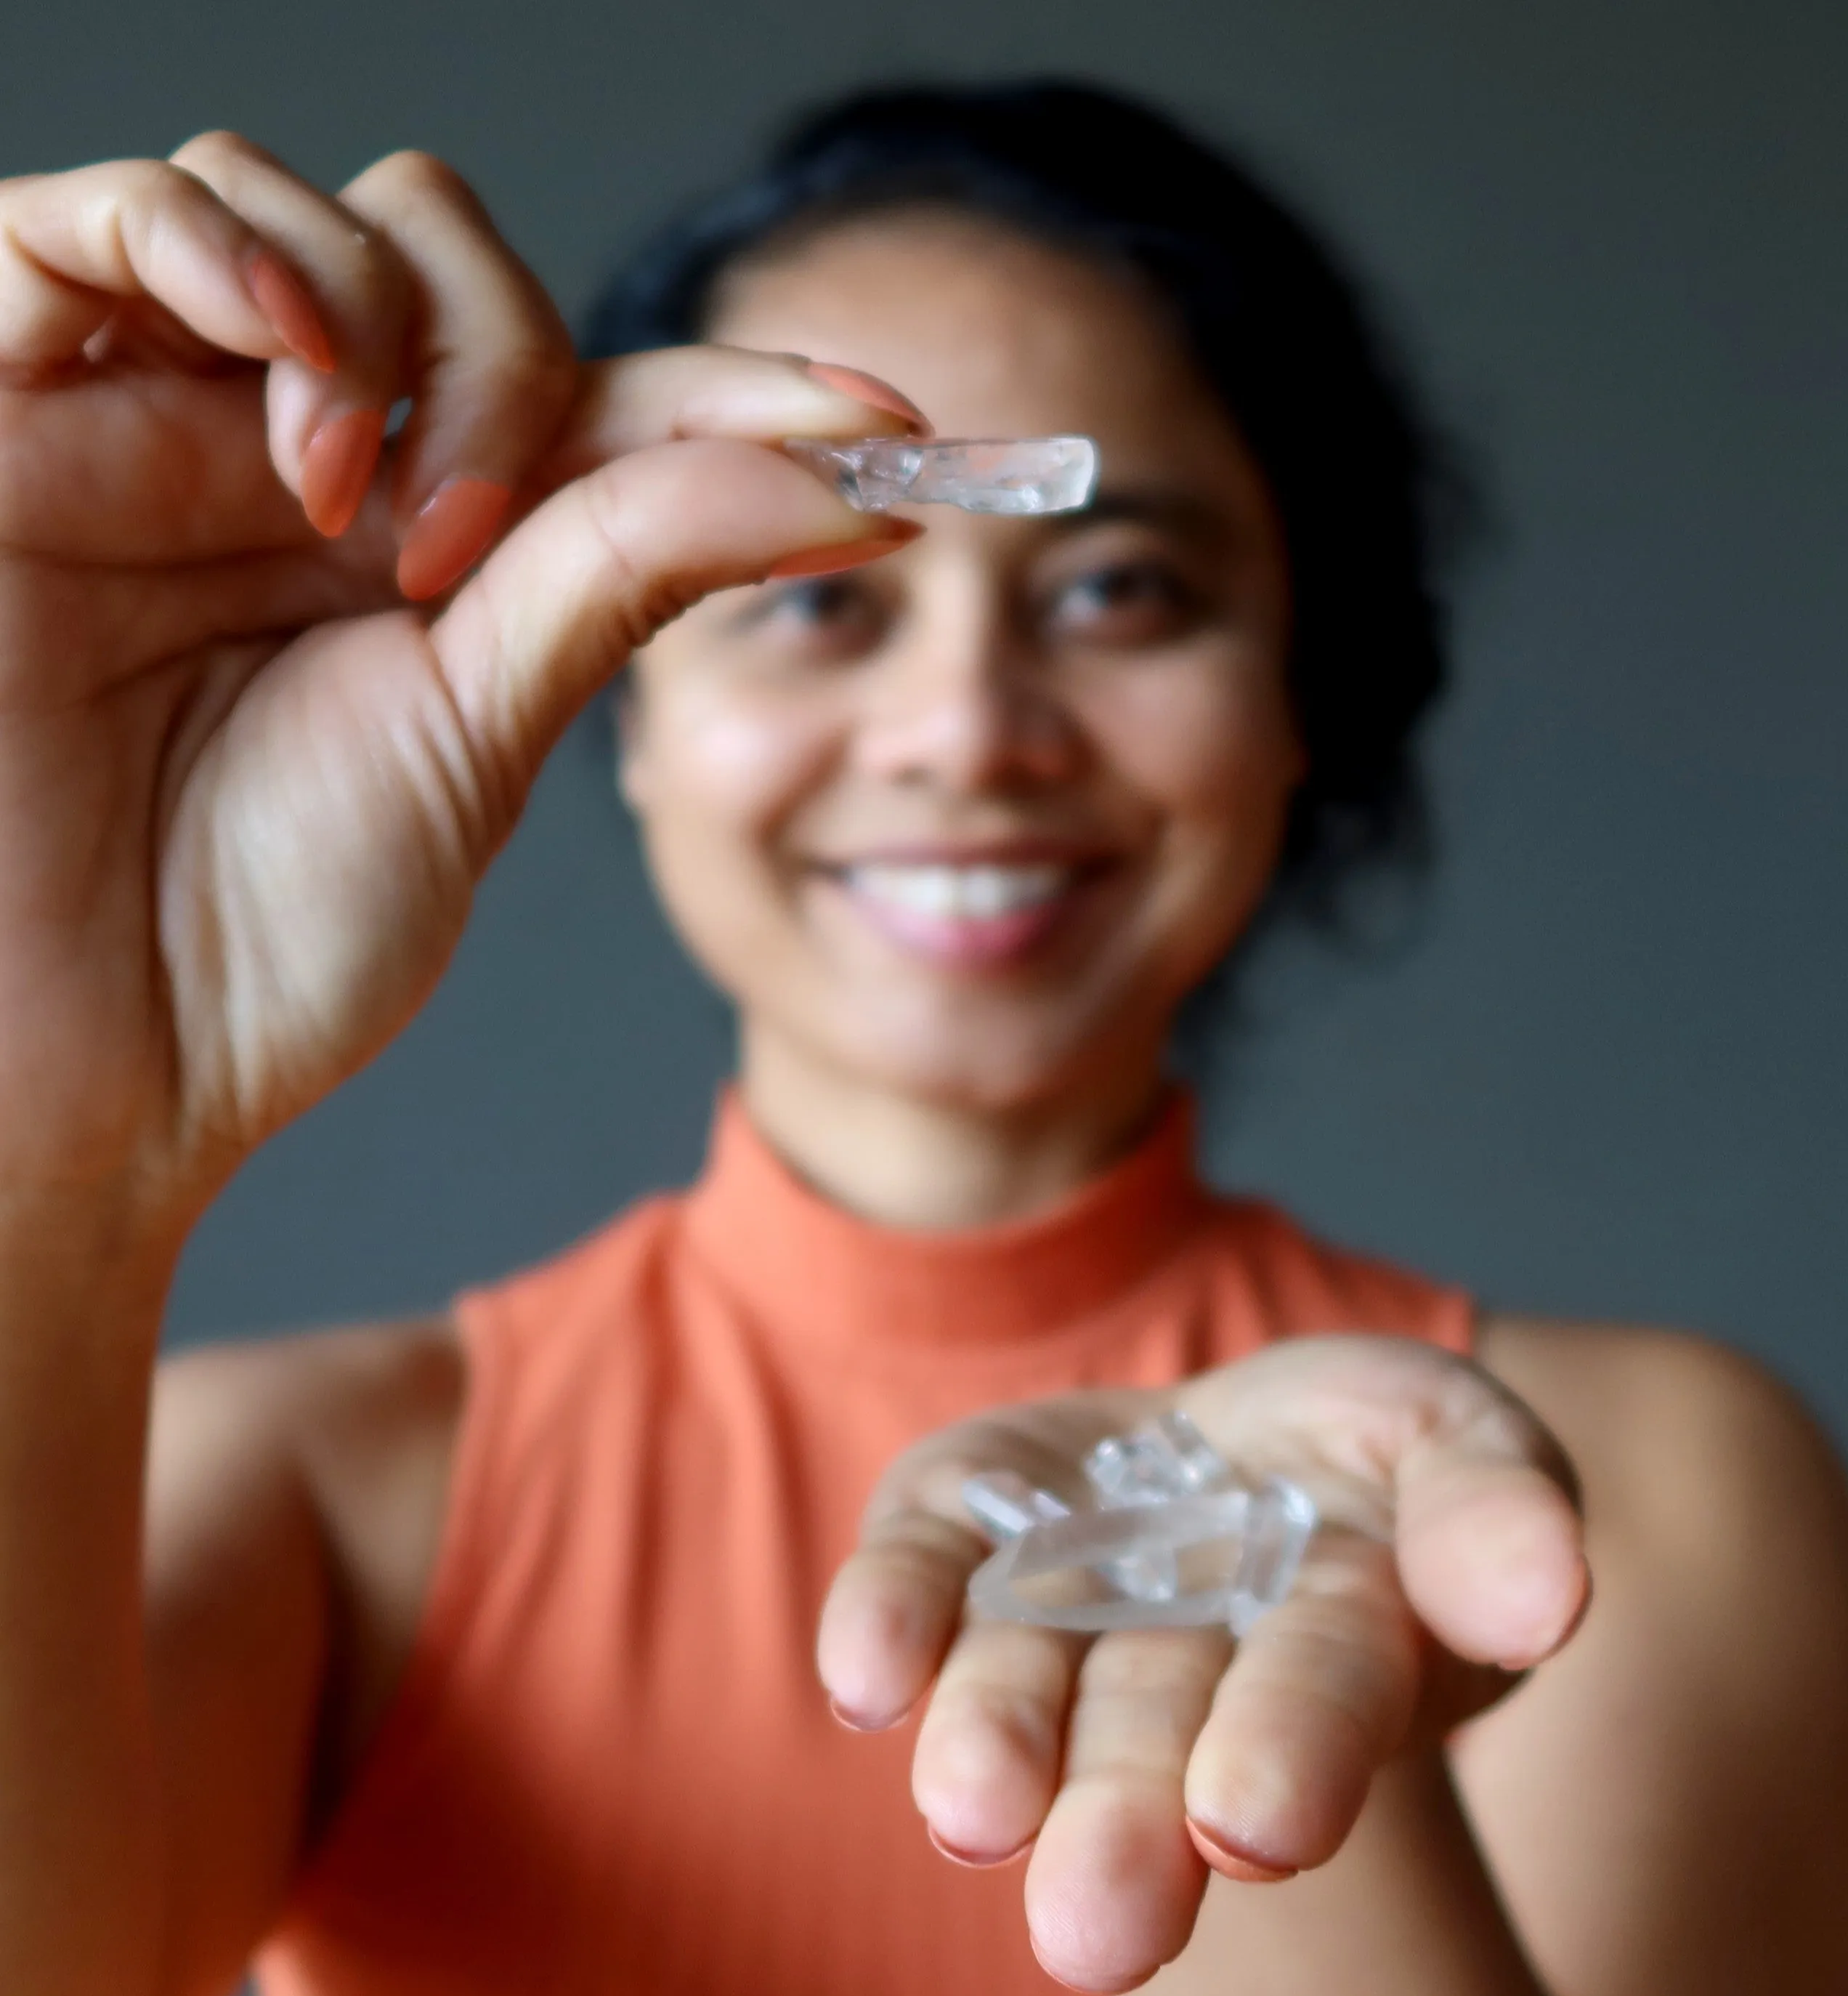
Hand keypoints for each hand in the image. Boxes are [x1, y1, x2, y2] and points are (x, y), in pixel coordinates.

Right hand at [0, 136, 917, 1220]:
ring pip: (306, 213)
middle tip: (491, 548)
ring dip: (391, 330)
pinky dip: (224, 247)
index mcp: (418, 557)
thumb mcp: (481, 737)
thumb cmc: (258, 934)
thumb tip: (818, 479)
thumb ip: (619, 577)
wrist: (74, 1057)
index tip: (887, 430)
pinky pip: (95, 218)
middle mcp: (293, 472)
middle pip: (455, 269)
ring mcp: (149, 429)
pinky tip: (299, 384)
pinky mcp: (2, 408)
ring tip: (372, 522)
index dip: (740, 393)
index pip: (599, 404)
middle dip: (525, 367)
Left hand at [817, 1335, 1589, 1991]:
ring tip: (973, 1812)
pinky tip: (864, 1671)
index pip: (1310, 1710)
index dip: (1287, 1759)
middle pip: (1147, 1746)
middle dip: (1124, 1827)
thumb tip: (1544, 1599)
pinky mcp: (956, 1527)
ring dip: (993, 1747)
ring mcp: (1054, 1602)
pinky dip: (887, 1619)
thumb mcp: (1461, 1443)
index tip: (1250, 1822)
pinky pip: (913, 1578)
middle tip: (1095, 1927)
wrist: (1235, 1439)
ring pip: (1018, 1689)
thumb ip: (1497, 1509)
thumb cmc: (1373, 1459)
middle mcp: (1177, 1666)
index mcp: (1327, 1658)